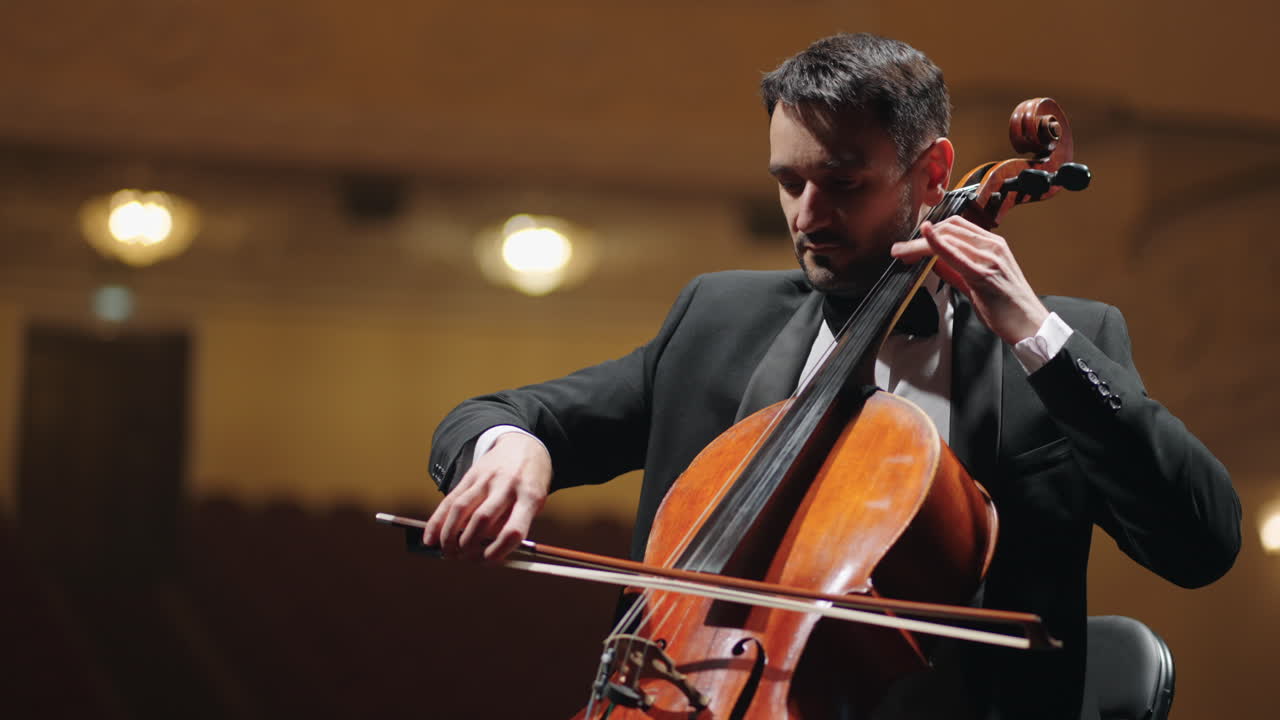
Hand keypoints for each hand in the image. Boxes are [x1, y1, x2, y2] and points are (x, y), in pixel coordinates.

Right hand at [422, 432, 551, 562]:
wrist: (523, 444)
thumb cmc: (531, 480)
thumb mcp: (534, 502)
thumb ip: (512, 523)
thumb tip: (484, 551)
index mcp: (529, 496)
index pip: (513, 530)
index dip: (498, 550)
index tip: (489, 560)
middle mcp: (507, 485)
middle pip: (482, 519)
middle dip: (469, 545)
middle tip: (466, 558)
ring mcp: (486, 479)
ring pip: (461, 508)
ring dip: (449, 535)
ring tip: (448, 552)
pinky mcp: (470, 475)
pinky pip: (450, 499)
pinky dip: (438, 521)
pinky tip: (430, 538)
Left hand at [891, 216, 1048, 343]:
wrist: (1029, 325)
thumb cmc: (1007, 307)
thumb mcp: (977, 282)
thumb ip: (955, 269)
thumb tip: (933, 260)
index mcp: (993, 245)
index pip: (957, 226)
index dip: (931, 230)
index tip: (912, 241)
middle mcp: (993, 247)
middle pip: (950, 229)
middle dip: (919, 237)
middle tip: (899, 249)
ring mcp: (990, 259)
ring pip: (949, 239)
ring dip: (919, 244)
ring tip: (901, 253)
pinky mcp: (984, 275)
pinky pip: (956, 254)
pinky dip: (938, 244)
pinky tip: (925, 238)